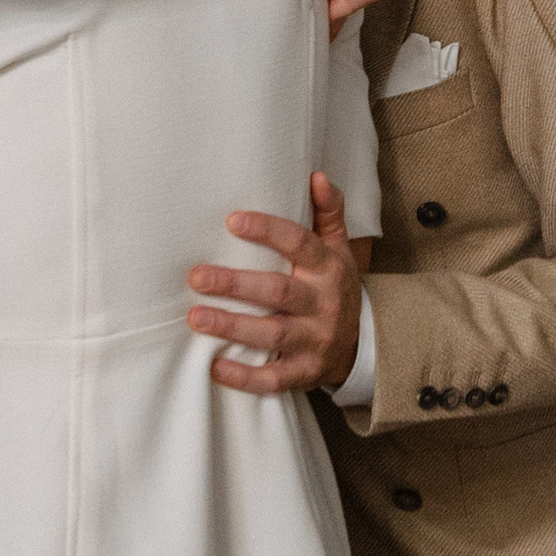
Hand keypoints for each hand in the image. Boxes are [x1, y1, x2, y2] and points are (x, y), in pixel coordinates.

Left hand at [187, 172, 362, 394]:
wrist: (359, 345)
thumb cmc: (334, 287)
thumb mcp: (338, 248)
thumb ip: (327, 212)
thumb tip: (316, 176)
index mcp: (329, 268)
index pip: (299, 243)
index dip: (267, 231)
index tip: (232, 221)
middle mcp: (323, 304)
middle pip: (279, 291)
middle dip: (236, 284)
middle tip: (196, 277)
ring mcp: (315, 341)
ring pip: (273, 335)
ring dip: (232, 327)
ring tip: (195, 317)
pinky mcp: (305, 373)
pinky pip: (274, 379)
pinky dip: (245, 377)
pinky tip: (214, 366)